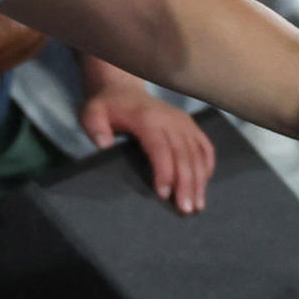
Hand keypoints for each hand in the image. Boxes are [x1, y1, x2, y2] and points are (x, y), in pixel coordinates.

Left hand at [79, 67, 216, 213]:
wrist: (121, 88)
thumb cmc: (105, 107)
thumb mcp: (91, 113)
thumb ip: (96, 128)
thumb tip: (105, 146)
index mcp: (146, 119)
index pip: (160, 148)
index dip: (164, 172)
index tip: (163, 195)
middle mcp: (169, 119)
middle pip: (183, 154)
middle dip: (186, 184)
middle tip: (186, 210)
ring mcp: (182, 121)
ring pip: (196, 153)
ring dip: (199, 180)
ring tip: (198, 206)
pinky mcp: (188, 124)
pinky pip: (204, 146)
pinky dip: (206, 165)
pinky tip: (204, 184)